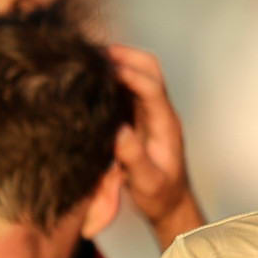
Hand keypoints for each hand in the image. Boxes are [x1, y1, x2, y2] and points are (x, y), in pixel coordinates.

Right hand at [108, 43, 201, 240]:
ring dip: (117, 63)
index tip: (102, 68)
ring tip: (87, 61)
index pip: (150, 86)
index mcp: (164, 123)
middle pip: (149, 68)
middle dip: (124, 56)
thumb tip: (117, 131)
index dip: (128, 73)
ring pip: (139, 74)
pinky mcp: (139, 118)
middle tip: (92, 53)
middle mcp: (159, 111)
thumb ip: (134, 157)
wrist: (171, 204)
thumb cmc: (160, 195)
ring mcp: (150, 113)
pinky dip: (111, 79)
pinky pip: (127, 89)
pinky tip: (90, 81)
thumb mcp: (147, 182)